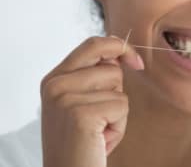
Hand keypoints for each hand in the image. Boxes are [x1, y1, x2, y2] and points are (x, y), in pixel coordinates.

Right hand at [40, 36, 144, 166]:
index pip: (93, 44)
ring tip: (98, 132)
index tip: (136, 62)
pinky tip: (100, 141)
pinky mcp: (80, 113)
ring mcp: (64, 98)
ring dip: (117, 114)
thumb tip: (121, 54)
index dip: (120, 47)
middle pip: (111, 67)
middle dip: (117, 93)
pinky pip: (121, 106)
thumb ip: (94, 78)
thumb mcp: (82, 105)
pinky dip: (118, 127)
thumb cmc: (82, 145)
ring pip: (118, 88)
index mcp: (53, 79)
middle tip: (99, 121)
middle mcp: (54, 84)